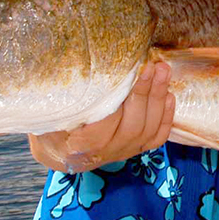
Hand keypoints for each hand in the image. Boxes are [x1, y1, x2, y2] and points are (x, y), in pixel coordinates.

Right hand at [29, 62, 175, 172]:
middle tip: (152, 66)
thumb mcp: (48, 114)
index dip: (118, 102)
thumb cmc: (51, 126)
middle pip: (132, 126)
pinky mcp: (135, 149)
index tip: (128, 74)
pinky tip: (169, 95)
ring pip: (148, 130)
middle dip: (144, 94)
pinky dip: (166, 117)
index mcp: (81, 146)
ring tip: (163, 71)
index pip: (103, 127)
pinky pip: (156, 137)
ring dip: (158, 98)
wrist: (60, 151)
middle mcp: (106, 153)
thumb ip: (62, 99)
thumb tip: (68, 66)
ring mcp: (124, 152)